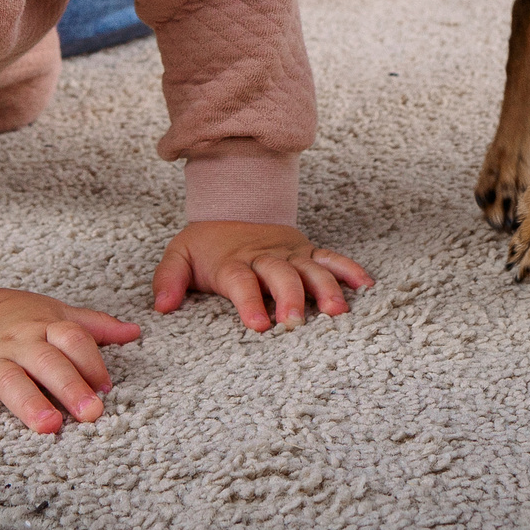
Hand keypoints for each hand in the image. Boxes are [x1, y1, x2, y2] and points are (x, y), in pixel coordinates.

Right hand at [0, 286, 141, 434]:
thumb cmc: (11, 319)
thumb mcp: (52, 314)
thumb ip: (91, 326)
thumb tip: (134, 332)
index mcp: (44, 327)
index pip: (73, 339)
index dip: (91, 362)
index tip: (106, 388)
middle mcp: (19, 342)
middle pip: (47, 362)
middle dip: (70, 386)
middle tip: (91, 413)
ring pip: (10, 379)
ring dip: (28, 402)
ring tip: (48, 425)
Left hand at [152, 220, 371, 332]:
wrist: (234, 205)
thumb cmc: (206, 244)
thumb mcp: (179, 254)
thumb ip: (168, 279)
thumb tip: (162, 307)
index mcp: (233, 261)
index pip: (241, 282)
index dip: (250, 302)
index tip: (258, 325)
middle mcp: (265, 257)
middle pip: (280, 276)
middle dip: (290, 298)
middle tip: (295, 322)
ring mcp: (290, 253)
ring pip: (311, 269)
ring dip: (325, 288)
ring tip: (337, 312)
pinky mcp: (307, 251)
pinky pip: (332, 258)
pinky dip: (349, 270)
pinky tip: (366, 286)